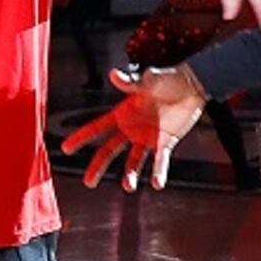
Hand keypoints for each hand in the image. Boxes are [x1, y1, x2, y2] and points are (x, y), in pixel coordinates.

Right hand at [59, 63, 206, 190]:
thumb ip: (132, 82)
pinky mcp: (165, 142)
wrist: (194, 85)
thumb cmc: (169, 78)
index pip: (97, 127)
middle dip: (98, 166)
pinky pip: (159, 161)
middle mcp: (131, 128)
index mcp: (122, 113)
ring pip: (133, 161)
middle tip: (88, 183)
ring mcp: (147, 137)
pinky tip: (157, 184)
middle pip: (110, 150)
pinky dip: (158, 172)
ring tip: (128, 187)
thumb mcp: (149, 80)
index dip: (81, 137)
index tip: (66, 148)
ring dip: (129, 174)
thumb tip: (114, 74)